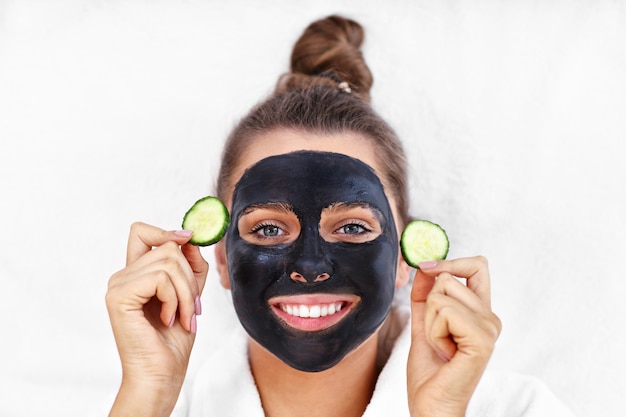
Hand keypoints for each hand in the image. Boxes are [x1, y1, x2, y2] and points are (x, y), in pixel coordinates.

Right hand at [106, 222, 208, 415]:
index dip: (165, 230)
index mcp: (135, 273)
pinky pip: (161, 278)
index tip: (188, 239)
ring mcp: (117, 285)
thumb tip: (190, 237)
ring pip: (169, 261)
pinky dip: (175, 299)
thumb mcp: (189, 293)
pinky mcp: (119, 297)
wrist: (162, 373)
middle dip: (189, 277)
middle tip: (192, 307)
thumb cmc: (173, 339)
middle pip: (166, 246)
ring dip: (186, 293)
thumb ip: (190, 265)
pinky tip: (168, 319)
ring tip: (183, 317)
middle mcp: (122, 276)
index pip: (141, 231)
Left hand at [407, 256, 501, 416]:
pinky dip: (433, 331)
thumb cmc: (430, 373)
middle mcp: (490, 318)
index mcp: (480, 313)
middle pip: (449, 278)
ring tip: (441, 347)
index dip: (451, 261)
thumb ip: (423, 296)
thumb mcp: (423, 325)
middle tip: (437, 337)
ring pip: (441, 294)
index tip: (426, 267)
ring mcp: (489, 328)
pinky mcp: (483, 339)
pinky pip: (444, 311)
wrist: (431, 406)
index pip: (477, 267)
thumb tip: (423, 267)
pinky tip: (445, 352)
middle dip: (429, 305)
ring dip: (429, 322)